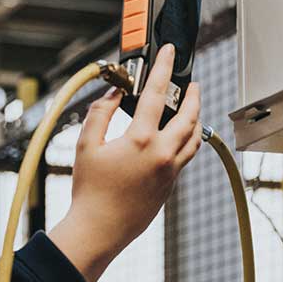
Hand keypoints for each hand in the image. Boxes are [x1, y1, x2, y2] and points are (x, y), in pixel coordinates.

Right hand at [49, 44, 203, 281]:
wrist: (100, 228)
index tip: (168, 53)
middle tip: (191, 83)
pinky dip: (188, 139)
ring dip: (195, 117)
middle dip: (193, 95)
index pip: (157, 94)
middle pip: (189, 115)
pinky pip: (186, 155)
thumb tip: (115, 94)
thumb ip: (101, 113)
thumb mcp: (87, 145)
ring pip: (194, 137)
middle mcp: (162, 154)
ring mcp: (170, 170)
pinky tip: (180, 135)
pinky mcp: (171, 184)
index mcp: (141, 140)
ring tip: (191, 106)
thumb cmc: (90, 190)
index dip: (163, 68)